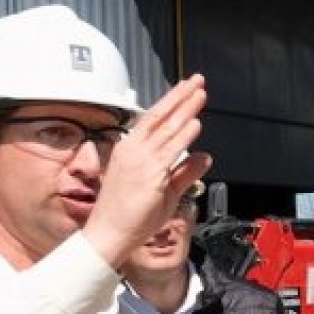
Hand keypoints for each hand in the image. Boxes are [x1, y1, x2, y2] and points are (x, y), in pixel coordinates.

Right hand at [84, 76, 211, 267]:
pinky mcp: (149, 173)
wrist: (109, 233)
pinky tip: (194, 122)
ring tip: (200, 93)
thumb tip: (205, 157)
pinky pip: (169, 150)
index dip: (172, 103)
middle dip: (180, 96)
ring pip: (166, 128)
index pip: (154, 120)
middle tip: (196, 80)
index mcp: (131, 151)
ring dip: (185, 109)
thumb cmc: (128, 216)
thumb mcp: (165, 190)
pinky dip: (183, 135)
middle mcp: (133, 151)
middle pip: (160, 116)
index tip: (186, 91)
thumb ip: (185, 172)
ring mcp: (140, 160)